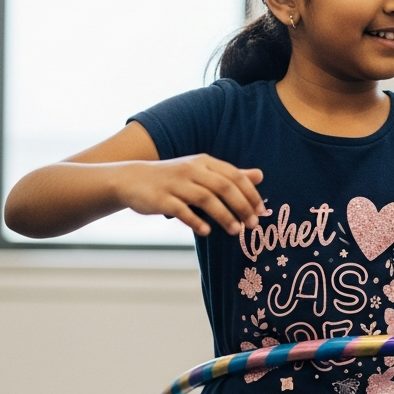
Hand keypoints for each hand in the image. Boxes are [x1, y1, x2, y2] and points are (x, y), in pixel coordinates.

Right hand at [117, 154, 264, 236]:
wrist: (132, 179)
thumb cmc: (174, 178)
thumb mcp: (202, 172)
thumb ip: (230, 175)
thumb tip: (260, 176)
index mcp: (204, 162)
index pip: (234, 176)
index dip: (250, 194)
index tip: (261, 212)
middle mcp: (191, 170)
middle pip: (223, 187)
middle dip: (241, 207)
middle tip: (252, 225)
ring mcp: (175, 184)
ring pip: (206, 199)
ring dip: (224, 216)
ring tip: (235, 231)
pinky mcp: (161, 199)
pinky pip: (181, 210)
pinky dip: (196, 221)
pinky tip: (207, 231)